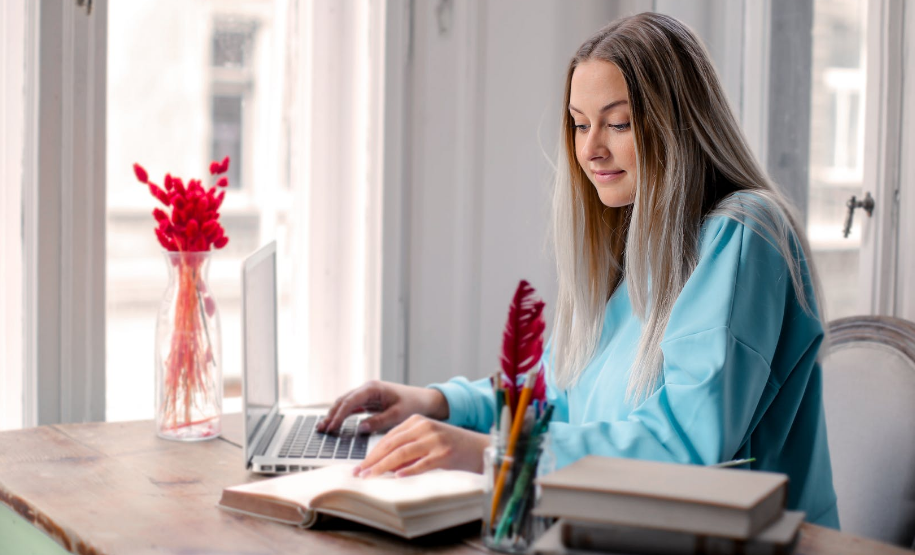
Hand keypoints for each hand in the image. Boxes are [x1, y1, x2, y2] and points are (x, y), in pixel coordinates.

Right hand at [316, 380, 448, 434]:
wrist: (425, 400)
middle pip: (343, 401)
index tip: (331, 427)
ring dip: (334, 415)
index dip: (339, 415)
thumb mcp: (397, 415)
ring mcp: (367, 394)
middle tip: (322, 430)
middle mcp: (367, 389)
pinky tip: (335, 424)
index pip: (350, 401)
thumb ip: (378, 421)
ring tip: (323, 428)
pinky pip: (352, 407)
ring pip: (345, 404)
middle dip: (332, 415)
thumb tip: (360, 428)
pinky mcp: (369, 401)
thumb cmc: (413, 404)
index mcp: (373, 388)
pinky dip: (343, 415)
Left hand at [353, 415, 489, 477]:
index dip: (372, 452)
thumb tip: (383, 466)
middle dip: (372, 460)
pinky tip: (397, 477)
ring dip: (383, 467)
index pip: (388, 438)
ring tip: (370, 477)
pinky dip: (409, 471)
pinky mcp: (444, 453)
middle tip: (359, 473)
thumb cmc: (451, 446)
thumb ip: (406, 450)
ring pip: (402, 453)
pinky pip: (422, 463)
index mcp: (417, 421)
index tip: (360, 466)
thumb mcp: (426, 442)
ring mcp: (435, 440)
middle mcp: (424, 427)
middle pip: (392, 444)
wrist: (479, 447)